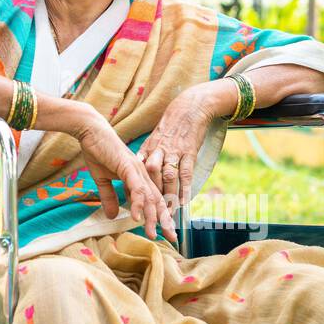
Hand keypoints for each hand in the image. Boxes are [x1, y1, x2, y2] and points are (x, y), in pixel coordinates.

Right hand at [75, 110, 177, 244]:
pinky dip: (138, 203)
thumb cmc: (97, 151)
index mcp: (138, 177)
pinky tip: (137, 217)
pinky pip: (136, 188)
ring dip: (152, 217)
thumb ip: (109, 197)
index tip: (166, 232)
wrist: (91, 131)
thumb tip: (112, 216)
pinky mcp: (128, 167)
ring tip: (152, 233)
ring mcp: (137, 170)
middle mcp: (142, 174)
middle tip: (172, 238)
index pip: (153, 200)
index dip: (161, 216)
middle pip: (157, 201)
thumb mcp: (102, 180)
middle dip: (165, 221)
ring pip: (149, 197)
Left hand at [135, 88, 217, 213]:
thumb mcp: (153, 139)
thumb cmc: (170, 126)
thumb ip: (145, 155)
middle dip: (150, 195)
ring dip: (166, 196)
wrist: (189, 108)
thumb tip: (136, 171)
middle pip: (151, 175)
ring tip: (166, 214)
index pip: (138, 169)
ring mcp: (175, 151)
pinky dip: (184, 189)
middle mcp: (159, 150)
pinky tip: (183, 202)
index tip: (133, 204)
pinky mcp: (189, 152)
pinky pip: (185, 173)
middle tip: (149, 214)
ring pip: (168, 176)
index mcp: (148, 148)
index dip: (135, 186)